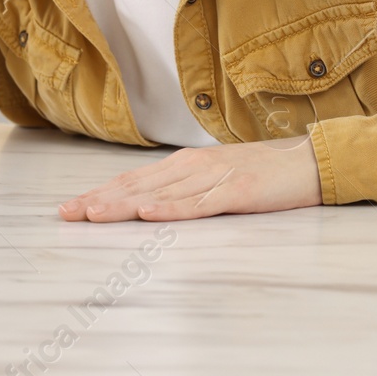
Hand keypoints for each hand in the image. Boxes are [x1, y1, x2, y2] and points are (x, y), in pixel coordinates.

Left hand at [57, 136, 322, 221]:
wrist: (310, 161)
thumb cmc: (264, 173)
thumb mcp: (217, 177)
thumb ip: (186, 188)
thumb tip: (150, 203)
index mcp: (186, 164)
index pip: (133, 180)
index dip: (100, 193)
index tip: (71, 207)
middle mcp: (192, 167)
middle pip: (137, 186)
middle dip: (99, 200)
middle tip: (66, 213)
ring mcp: (214, 179)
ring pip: (160, 195)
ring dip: (123, 205)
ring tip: (93, 214)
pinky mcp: (236, 192)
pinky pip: (198, 205)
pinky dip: (170, 210)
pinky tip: (148, 213)